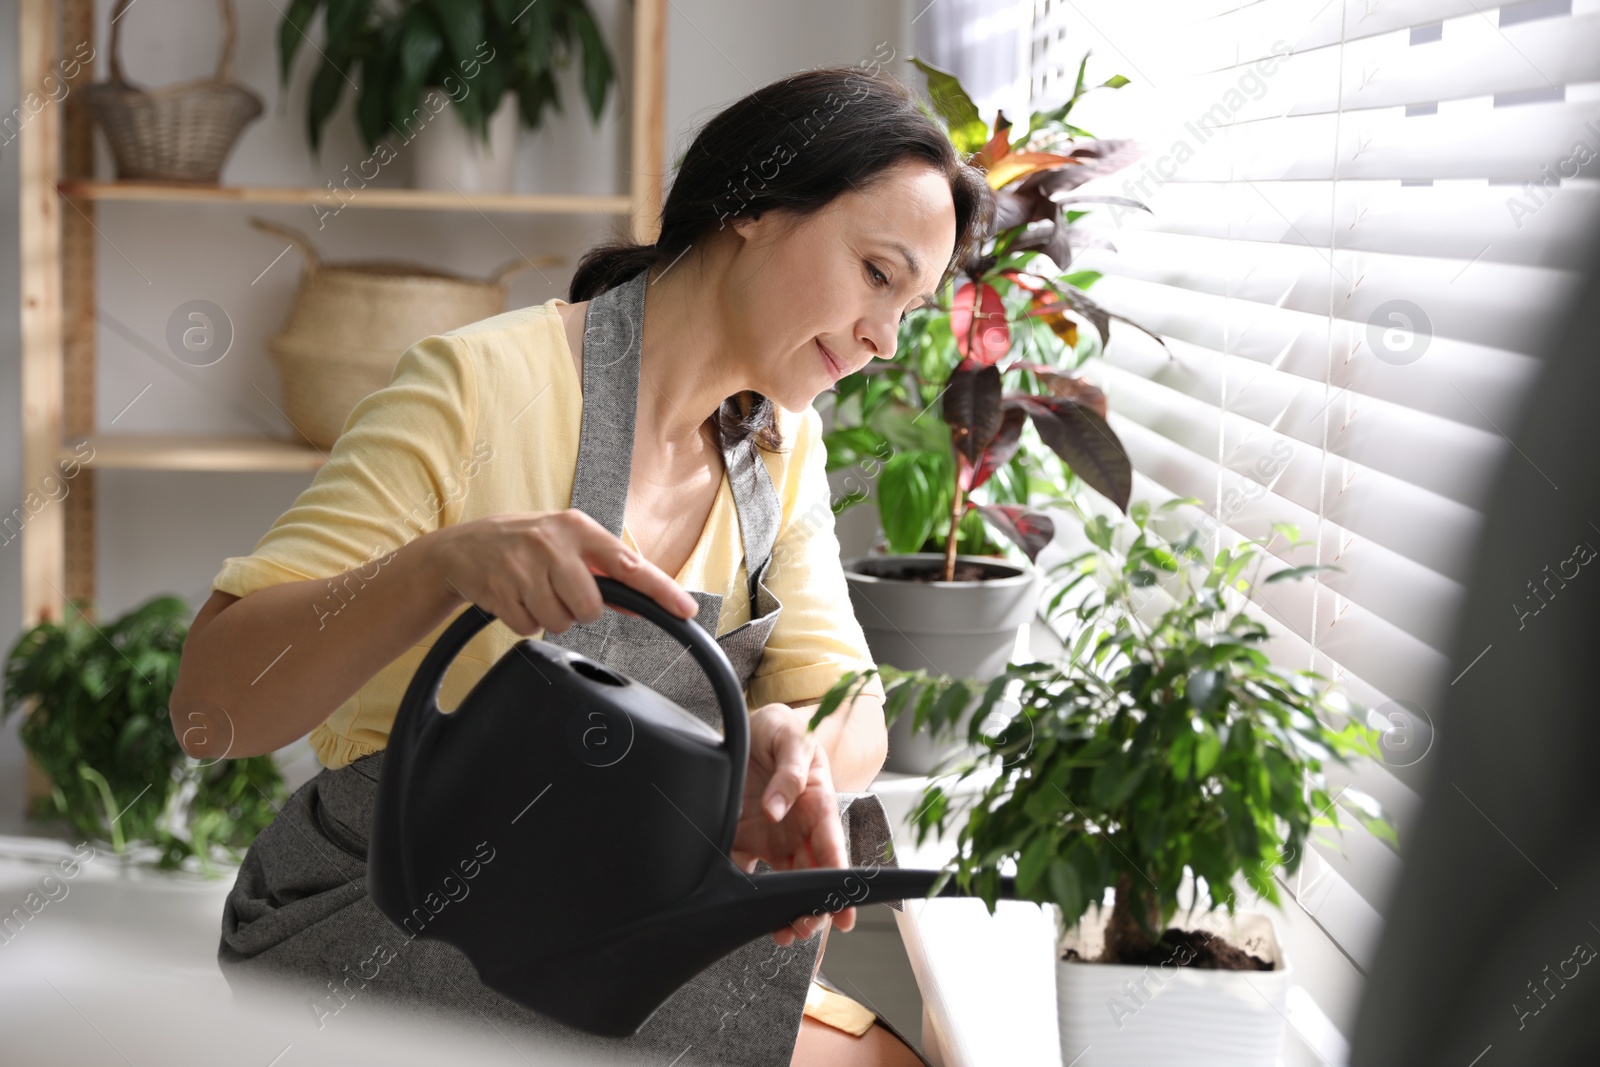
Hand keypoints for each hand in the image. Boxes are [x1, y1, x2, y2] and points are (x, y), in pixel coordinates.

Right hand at [424, 509, 697, 632]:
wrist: (462, 548)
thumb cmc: (525, 545)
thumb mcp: (566, 545)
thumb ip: (602, 572)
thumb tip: (639, 603)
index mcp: (577, 527)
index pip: (628, 564)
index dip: (660, 590)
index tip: (686, 609)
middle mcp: (552, 543)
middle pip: (590, 607)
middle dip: (577, 609)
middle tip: (558, 590)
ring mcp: (522, 566)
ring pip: (560, 621)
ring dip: (549, 615)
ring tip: (533, 591)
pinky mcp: (499, 590)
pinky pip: (530, 627)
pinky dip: (525, 620)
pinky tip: (514, 598)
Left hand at [732, 704, 855, 945]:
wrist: (747, 724)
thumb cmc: (780, 729)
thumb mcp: (792, 738)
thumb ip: (790, 771)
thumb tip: (777, 810)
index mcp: (818, 805)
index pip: (832, 848)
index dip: (839, 881)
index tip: (843, 911)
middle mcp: (799, 828)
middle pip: (812, 875)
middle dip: (814, 907)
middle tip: (806, 929)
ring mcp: (773, 837)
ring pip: (785, 882)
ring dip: (786, 909)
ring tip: (783, 933)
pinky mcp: (745, 838)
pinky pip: (745, 869)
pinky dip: (744, 893)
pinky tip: (741, 910)